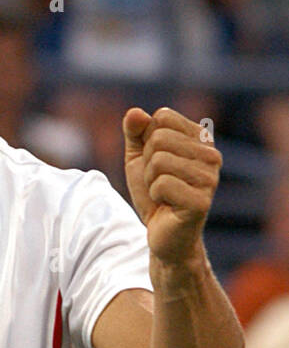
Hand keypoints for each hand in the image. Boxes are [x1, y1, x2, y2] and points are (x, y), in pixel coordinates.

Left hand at [122, 106, 221, 265]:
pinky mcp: (202, 201)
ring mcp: (210, 178)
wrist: (162, 233)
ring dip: (150, 181)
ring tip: (163, 194)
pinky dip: (155, 196)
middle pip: (159, 138)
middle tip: (159, 182)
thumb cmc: (154, 193)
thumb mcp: (138, 158)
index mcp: (201, 138)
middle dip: (148, 163)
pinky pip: (162, 184)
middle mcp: (212, 155)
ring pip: (159, 161)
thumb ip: (135, 132)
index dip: (148, 141)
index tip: (156, 162)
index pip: (163, 117)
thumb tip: (135, 113)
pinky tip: (167, 205)